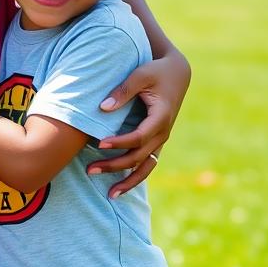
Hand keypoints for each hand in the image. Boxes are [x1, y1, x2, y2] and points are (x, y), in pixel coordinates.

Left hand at [87, 47, 190, 196]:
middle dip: (115, 166)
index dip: (119, 142)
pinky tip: (119, 188)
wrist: (177, 74)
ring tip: (109, 195)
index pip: (138, 137)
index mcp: (161, 117)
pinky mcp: (157, 141)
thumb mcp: (140, 75)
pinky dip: (135, 177)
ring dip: (128, 181)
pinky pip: (147, 164)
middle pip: (138, 157)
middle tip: (90, 170)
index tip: (99, 143)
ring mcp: (161, 140)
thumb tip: (102, 108)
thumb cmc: (156, 71)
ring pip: (146, 167)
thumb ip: (122, 90)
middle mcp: (163, 133)